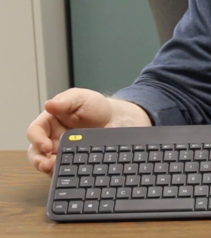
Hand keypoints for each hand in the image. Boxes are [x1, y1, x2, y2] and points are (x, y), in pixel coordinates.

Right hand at [26, 88, 150, 175]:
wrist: (114, 118)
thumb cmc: (94, 105)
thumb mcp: (80, 98)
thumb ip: (65, 101)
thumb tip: (49, 104)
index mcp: (49, 122)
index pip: (35, 131)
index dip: (37, 139)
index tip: (46, 146)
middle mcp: (52, 138)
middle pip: (37, 152)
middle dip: (38, 160)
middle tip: (46, 165)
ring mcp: (62, 151)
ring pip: (48, 163)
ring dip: (49, 169)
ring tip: (55, 171)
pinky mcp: (73, 160)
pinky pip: (65, 170)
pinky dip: (64, 173)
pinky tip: (71, 173)